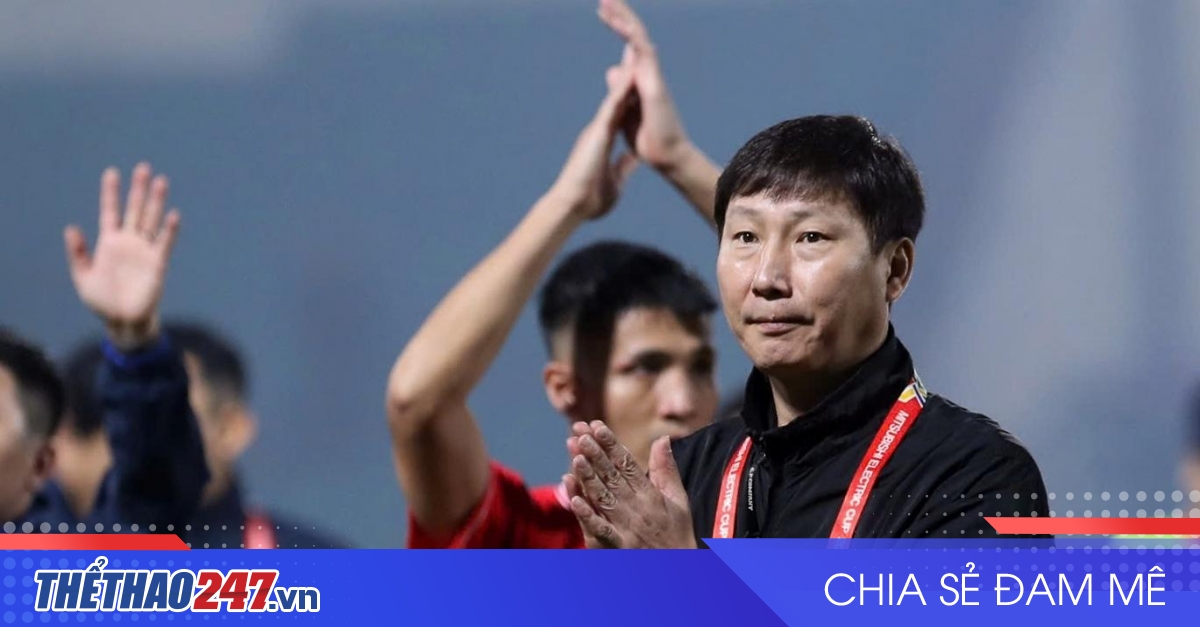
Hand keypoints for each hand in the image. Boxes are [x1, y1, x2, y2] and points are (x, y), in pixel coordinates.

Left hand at [64, 163, 180, 350]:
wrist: (123, 320)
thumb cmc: (102, 301)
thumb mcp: (82, 277)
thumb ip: (78, 253)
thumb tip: (71, 228)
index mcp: (109, 243)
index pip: (111, 211)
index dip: (111, 193)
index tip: (112, 172)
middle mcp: (129, 242)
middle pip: (135, 209)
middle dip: (138, 189)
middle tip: (143, 167)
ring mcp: (144, 250)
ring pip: (151, 220)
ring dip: (156, 201)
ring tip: (161, 181)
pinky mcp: (158, 263)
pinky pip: (165, 243)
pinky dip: (169, 230)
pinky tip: (173, 215)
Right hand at [548, 64, 639, 220]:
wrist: (573, 205)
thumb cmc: (590, 199)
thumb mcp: (615, 182)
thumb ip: (622, 168)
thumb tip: (632, 160)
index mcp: (605, 141)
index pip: (621, 115)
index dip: (631, 99)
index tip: (640, 85)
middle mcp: (600, 131)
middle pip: (618, 100)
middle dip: (627, 79)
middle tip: (635, 56)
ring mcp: (597, 129)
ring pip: (615, 97)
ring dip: (625, 77)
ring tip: (634, 54)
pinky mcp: (596, 131)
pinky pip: (611, 106)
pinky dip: (621, 90)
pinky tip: (630, 74)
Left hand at [563, 421, 695, 548]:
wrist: (679, 573)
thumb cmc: (677, 535)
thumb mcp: (679, 500)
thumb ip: (667, 469)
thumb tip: (662, 438)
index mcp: (651, 495)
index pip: (627, 463)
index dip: (611, 444)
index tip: (596, 425)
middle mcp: (637, 508)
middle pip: (612, 476)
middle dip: (595, 453)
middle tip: (579, 433)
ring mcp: (626, 528)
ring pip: (604, 497)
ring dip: (589, 476)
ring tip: (575, 455)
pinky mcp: (618, 547)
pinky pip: (600, 528)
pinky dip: (588, 514)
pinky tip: (575, 499)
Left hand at [598, 0, 693, 172]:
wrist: (666, 156)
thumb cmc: (649, 138)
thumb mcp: (626, 107)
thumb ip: (621, 87)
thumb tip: (612, 69)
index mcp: (640, 77)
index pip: (628, 45)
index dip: (617, 26)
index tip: (603, 11)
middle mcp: (648, 72)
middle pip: (634, 35)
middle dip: (620, 14)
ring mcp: (652, 76)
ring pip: (638, 38)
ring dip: (623, 18)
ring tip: (608, 1)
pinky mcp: (654, 83)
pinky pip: (643, 52)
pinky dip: (630, 35)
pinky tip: (618, 22)